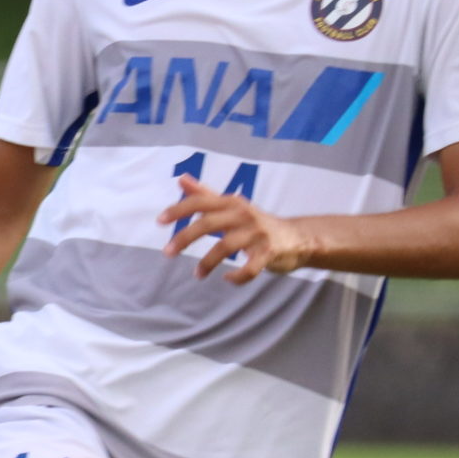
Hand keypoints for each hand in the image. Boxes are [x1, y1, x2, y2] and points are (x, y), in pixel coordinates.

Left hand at [159, 175, 314, 281]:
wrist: (297, 238)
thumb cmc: (257, 223)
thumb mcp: (232, 206)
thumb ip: (206, 195)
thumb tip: (181, 178)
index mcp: (232, 203)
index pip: (201, 202)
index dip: (179, 209)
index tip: (160, 221)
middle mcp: (243, 214)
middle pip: (208, 224)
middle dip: (184, 238)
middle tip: (167, 252)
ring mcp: (257, 234)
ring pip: (226, 247)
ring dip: (207, 262)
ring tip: (197, 274)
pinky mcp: (268, 252)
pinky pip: (249, 268)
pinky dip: (237, 276)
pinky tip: (228, 278)